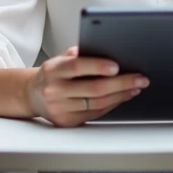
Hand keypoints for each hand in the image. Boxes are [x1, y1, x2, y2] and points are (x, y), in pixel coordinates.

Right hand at [26, 46, 148, 126]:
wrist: (32, 95)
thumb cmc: (52, 74)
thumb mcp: (60, 59)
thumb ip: (79, 55)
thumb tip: (107, 51)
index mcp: (53, 70)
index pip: (77, 67)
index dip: (98, 66)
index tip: (117, 66)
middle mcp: (54, 90)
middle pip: (93, 89)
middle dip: (121, 83)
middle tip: (139, 78)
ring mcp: (60, 108)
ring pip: (97, 104)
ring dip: (121, 95)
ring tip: (135, 87)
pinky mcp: (66, 121)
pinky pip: (95, 114)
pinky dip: (112, 105)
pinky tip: (122, 97)